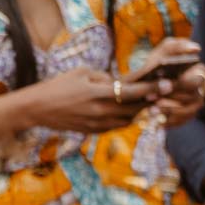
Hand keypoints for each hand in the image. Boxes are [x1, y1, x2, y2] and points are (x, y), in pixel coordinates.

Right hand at [21, 66, 163, 133]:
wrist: (37, 108)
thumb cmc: (58, 86)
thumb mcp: (82, 73)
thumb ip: (104, 78)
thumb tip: (121, 83)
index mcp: (99, 94)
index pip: (133, 92)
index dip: (152, 88)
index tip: (167, 84)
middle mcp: (101, 112)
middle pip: (135, 108)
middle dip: (150, 100)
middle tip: (162, 92)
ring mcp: (97, 124)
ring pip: (128, 120)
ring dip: (138, 111)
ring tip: (145, 100)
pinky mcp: (93, 131)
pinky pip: (116, 126)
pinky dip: (124, 118)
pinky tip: (125, 110)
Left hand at [127, 38, 204, 127]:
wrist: (140, 88)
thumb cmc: (154, 67)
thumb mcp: (161, 53)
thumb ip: (176, 45)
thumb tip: (196, 48)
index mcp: (200, 71)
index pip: (202, 76)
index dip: (187, 81)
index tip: (169, 83)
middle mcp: (202, 89)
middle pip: (194, 95)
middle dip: (174, 95)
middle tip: (154, 96)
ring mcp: (195, 104)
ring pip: (188, 110)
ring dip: (169, 109)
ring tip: (152, 108)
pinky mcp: (186, 117)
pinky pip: (181, 121)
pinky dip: (167, 120)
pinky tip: (154, 117)